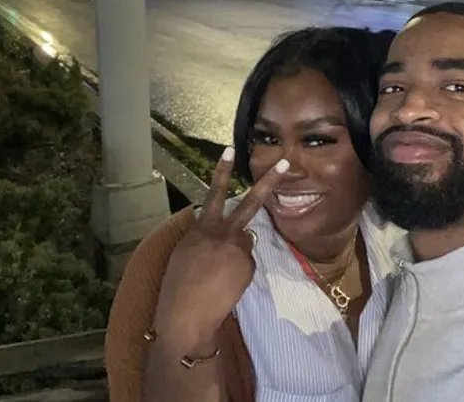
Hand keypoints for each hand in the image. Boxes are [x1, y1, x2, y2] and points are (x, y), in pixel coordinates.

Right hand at [153, 148, 288, 354]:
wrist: (186, 315)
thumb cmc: (177, 285)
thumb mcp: (184, 251)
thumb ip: (204, 236)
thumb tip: (222, 233)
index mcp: (202, 227)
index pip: (214, 193)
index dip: (223, 171)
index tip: (231, 149)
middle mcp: (223, 233)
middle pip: (251, 203)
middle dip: (270, 182)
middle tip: (286, 163)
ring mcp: (239, 249)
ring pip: (245, 243)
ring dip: (235, 254)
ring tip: (216, 276)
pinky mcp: (249, 266)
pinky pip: (246, 264)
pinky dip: (238, 273)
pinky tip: (224, 285)